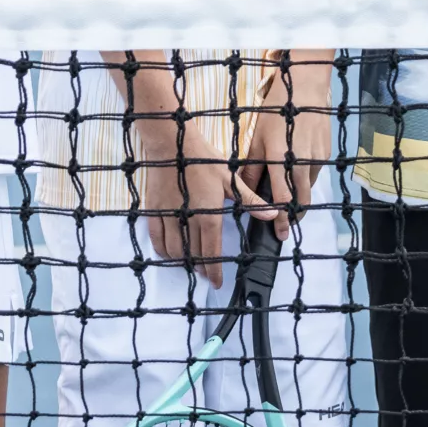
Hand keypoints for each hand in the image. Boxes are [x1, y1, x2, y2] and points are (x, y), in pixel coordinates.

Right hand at [134, 110, 234, 282]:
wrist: (172, 144)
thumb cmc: (203, 159)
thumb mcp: (230, 179)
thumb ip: (250, 200)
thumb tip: (273, 214)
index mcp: (207, 215)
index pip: (211, 252)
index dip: (215, 271)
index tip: (217, 283)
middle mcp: (187, 220)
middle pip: (193, 255)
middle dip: (201, 268)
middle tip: (207, 273)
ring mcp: (168, 217)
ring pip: (173, 250)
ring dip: (183, 261)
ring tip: (191, 263)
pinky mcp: (153, 210)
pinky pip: (156, 238)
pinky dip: (163, 250)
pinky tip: (169, 252)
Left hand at [234, 99, 319, 242]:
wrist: (304, 89)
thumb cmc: (274, 113)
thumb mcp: (256, 139)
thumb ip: (251, 168)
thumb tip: (244, 193)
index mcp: (280, 159)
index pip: (283, 199)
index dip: (282, 219)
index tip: (281, 233)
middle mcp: (301, 162)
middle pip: (302, 201)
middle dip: (294, 216)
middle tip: (286, 224)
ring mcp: (317, 158)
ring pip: (308, 188)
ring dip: (299, 196)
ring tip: (288, 195)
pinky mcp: (326, 153)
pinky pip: (315, 174)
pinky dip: (305, 178)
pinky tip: (296, 169)